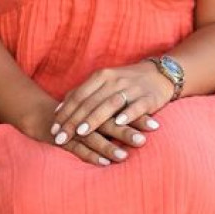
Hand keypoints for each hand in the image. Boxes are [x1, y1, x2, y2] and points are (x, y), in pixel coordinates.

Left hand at [48, 62, 174, 166]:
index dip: (65, 113)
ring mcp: (131, 89)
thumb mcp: (103, 83)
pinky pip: (136, 106)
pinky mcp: (148, 97)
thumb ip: (83, 95)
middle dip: (73, 121)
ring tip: (82, 132)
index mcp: (101, 76)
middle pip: (90, 102)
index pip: (78, 95)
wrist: (160, 75)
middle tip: (61, 138)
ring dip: (95, 118)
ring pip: (109, 104)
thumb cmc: (125, 83)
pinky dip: (127, 115)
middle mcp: (114, 81)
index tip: (54, 129)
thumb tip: (59, 110)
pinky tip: (118, 124)